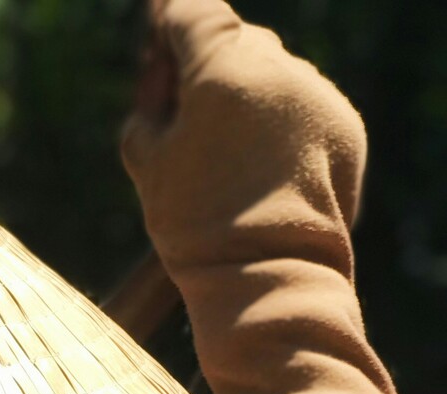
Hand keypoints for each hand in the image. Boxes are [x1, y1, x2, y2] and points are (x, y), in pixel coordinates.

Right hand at [121, 0, 364, 245]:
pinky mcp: (344, 123)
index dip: (169, 17)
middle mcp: (279, 68)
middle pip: (237, 41)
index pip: (194, 12)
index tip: (155, 29)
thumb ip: (150, 104)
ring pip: (272, 73)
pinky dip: (278, 119)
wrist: (266, 271)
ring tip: (220, 145)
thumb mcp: (145, 161)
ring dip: (245, 92)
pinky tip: (257, 162)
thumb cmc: (194, 220)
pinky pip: (302, 103)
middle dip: (208, 62)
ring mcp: (318, 94)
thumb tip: (164, 78)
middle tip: (179, 103)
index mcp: (223, 68)